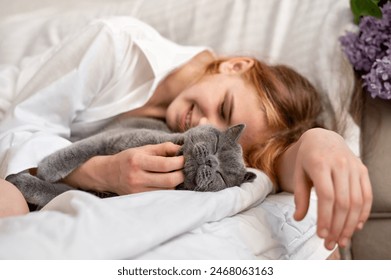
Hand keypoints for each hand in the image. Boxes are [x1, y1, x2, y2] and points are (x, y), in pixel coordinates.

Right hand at [64, 142, 184, 194]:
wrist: (108, 174)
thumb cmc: (129, 159)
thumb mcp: (144, 149)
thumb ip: (164, 148)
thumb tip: (182, 149)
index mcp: (138, 161)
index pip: (165, 164)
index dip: (180, 162)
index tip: (185, 158)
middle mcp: (137, 177)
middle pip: (169, 180)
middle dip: (182, 174)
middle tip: (185, 168)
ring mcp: (138, 191)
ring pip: (167, 190)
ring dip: (176, 182)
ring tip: (177, 174)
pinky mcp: (139, 198)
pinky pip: (161, 195)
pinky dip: (169, 189)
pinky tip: (169, 182)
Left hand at [292, 128, 371, 249]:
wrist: (323, 138)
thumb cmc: (307, 158)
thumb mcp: (298, 173)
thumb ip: (299, 195)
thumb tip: (298, 218)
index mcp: (319, 163)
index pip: (326, 196)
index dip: (325, 218)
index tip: (321, 235)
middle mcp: (339, 164)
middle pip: (343, 202)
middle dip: (338, 226)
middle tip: (331, 243)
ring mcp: (354, 167)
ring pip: (357, 201)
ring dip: (351, 224)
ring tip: (343, 240)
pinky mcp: (363, 170)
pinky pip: (367, 195)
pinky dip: (363, 213)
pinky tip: (355, 227)